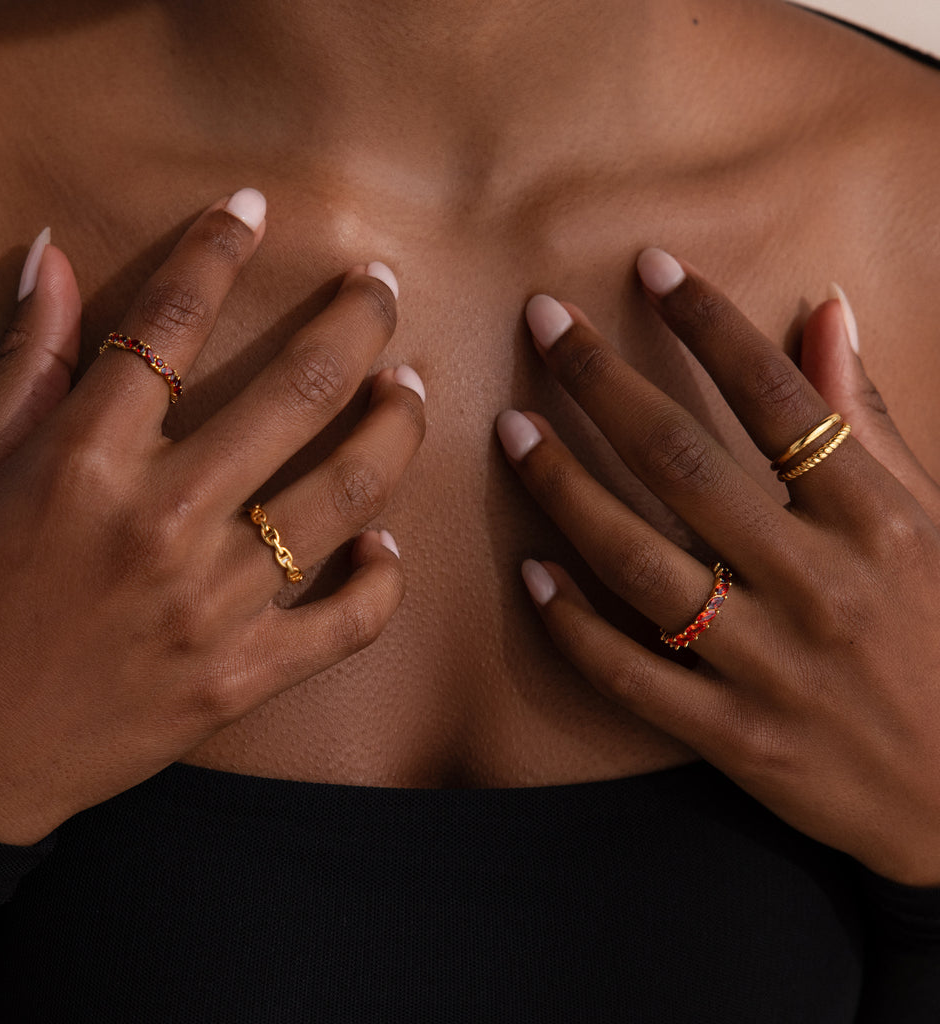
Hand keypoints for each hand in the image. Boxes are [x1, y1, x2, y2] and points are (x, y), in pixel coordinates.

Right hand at [0, 190, 424, 844]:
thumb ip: (22, 364)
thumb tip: (51, 253)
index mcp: (81, 461)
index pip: (168, 322)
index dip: (219, 250)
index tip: (256, 210)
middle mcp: (159, 522)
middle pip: (296, 393)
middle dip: (356, 322)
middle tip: (383, 286)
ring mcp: (209, 606)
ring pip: (344, 497)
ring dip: (395, 429)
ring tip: (413, 387)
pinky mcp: (239, 677)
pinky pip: (346, 624)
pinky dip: (382, 580)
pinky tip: (387, 544)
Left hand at [498, 249, 939, 885]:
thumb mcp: (934, 522)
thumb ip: (869, 420)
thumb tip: (826, 309)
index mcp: (878, 520)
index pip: (778, 397)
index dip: (710, 323)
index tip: (649, 267)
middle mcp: (821, 584)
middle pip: (684, 465)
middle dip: (605, 383)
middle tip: (544, 324)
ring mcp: (773, 666)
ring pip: (641, 564)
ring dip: (566, 489)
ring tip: (513, 430)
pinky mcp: (738, 739)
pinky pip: (634, 675)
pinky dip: (576, 625)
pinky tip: (530, 574)